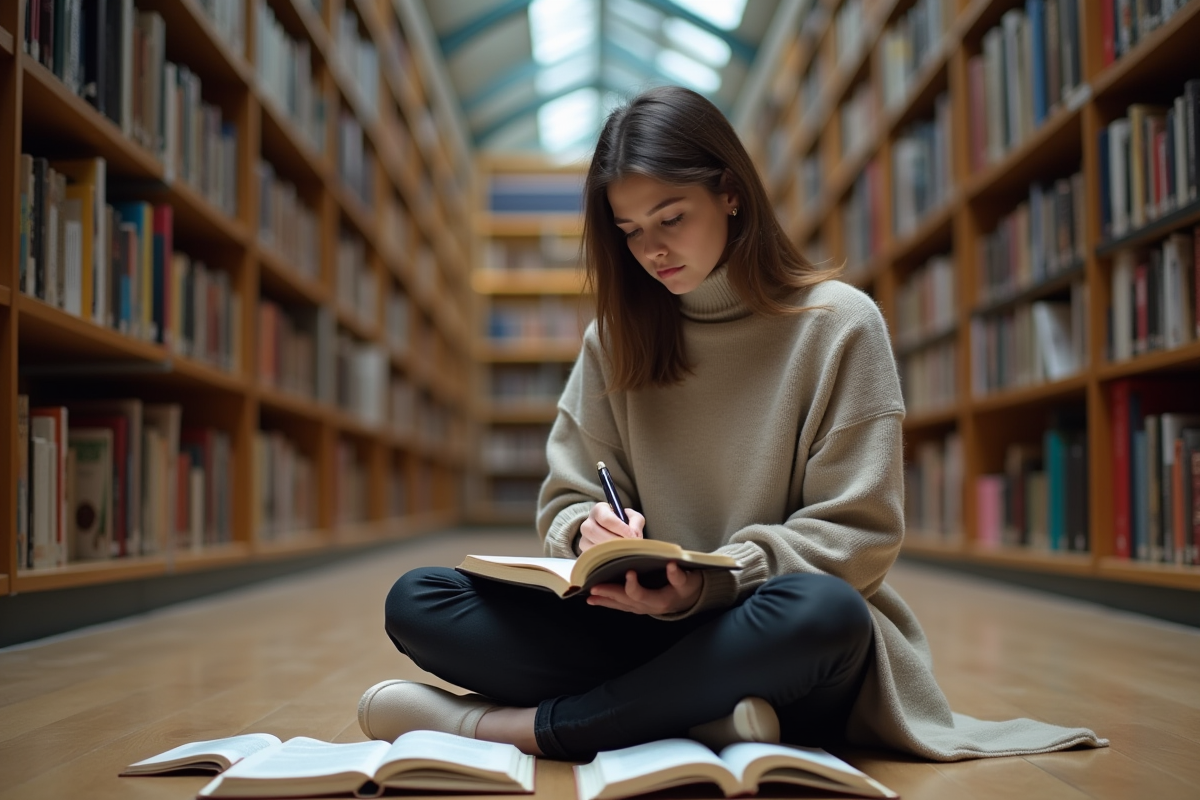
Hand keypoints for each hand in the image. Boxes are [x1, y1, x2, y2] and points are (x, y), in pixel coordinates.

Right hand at [578, 502, 644, 552]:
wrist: (615, 534)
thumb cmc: (624, 524)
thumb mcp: (632, 518)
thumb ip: (636, 522)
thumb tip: (634, 534)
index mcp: (599, 510)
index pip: (606, 518)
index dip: (620, 528)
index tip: (632, 536)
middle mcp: (587, 523)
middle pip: (595, 532)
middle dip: (614, 541)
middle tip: (628, 546)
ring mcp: (584, 539)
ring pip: (592, 546)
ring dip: (610, 551)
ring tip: (623, 552)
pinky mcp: (584, 553)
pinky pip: (591, 558)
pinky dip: (605, 560)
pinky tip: (616, 558)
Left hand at [586, 562, 702, 614]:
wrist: (690, 600)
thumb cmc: (688, 588)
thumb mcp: (688, 581)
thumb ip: (679, 576)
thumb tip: (671, 565)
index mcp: (659, 601)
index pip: (641, 595)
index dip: (633, 586)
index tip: (629, 572)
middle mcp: (647, 608)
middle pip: (625, 601)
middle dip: (609, 594)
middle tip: (594, 587)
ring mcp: (641, 609)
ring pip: (620, 605)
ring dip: (604, 601)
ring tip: (589, 597)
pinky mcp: (638, 606)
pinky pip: (620, 605)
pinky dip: (608, 602)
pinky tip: (596, 599)